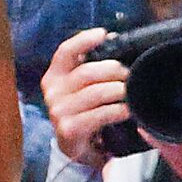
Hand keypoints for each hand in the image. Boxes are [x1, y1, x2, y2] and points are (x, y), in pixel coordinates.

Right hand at [43, 27, 130, 168]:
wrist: (75, 147)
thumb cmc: (82, 110)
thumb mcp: (80, 87)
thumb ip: (91, 64)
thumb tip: (113, 39)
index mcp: (54, 76)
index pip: (65, 51)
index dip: (84, 40)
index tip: (103, 34)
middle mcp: (53, 92)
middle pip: (87, 72)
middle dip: (114, 70)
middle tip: (128, 74)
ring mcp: (59, 112)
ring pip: (96, 93)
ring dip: (118, 91)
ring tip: (129, 93)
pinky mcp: (69, 130)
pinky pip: (100, 114)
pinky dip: (117, 110)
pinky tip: (126, 110)